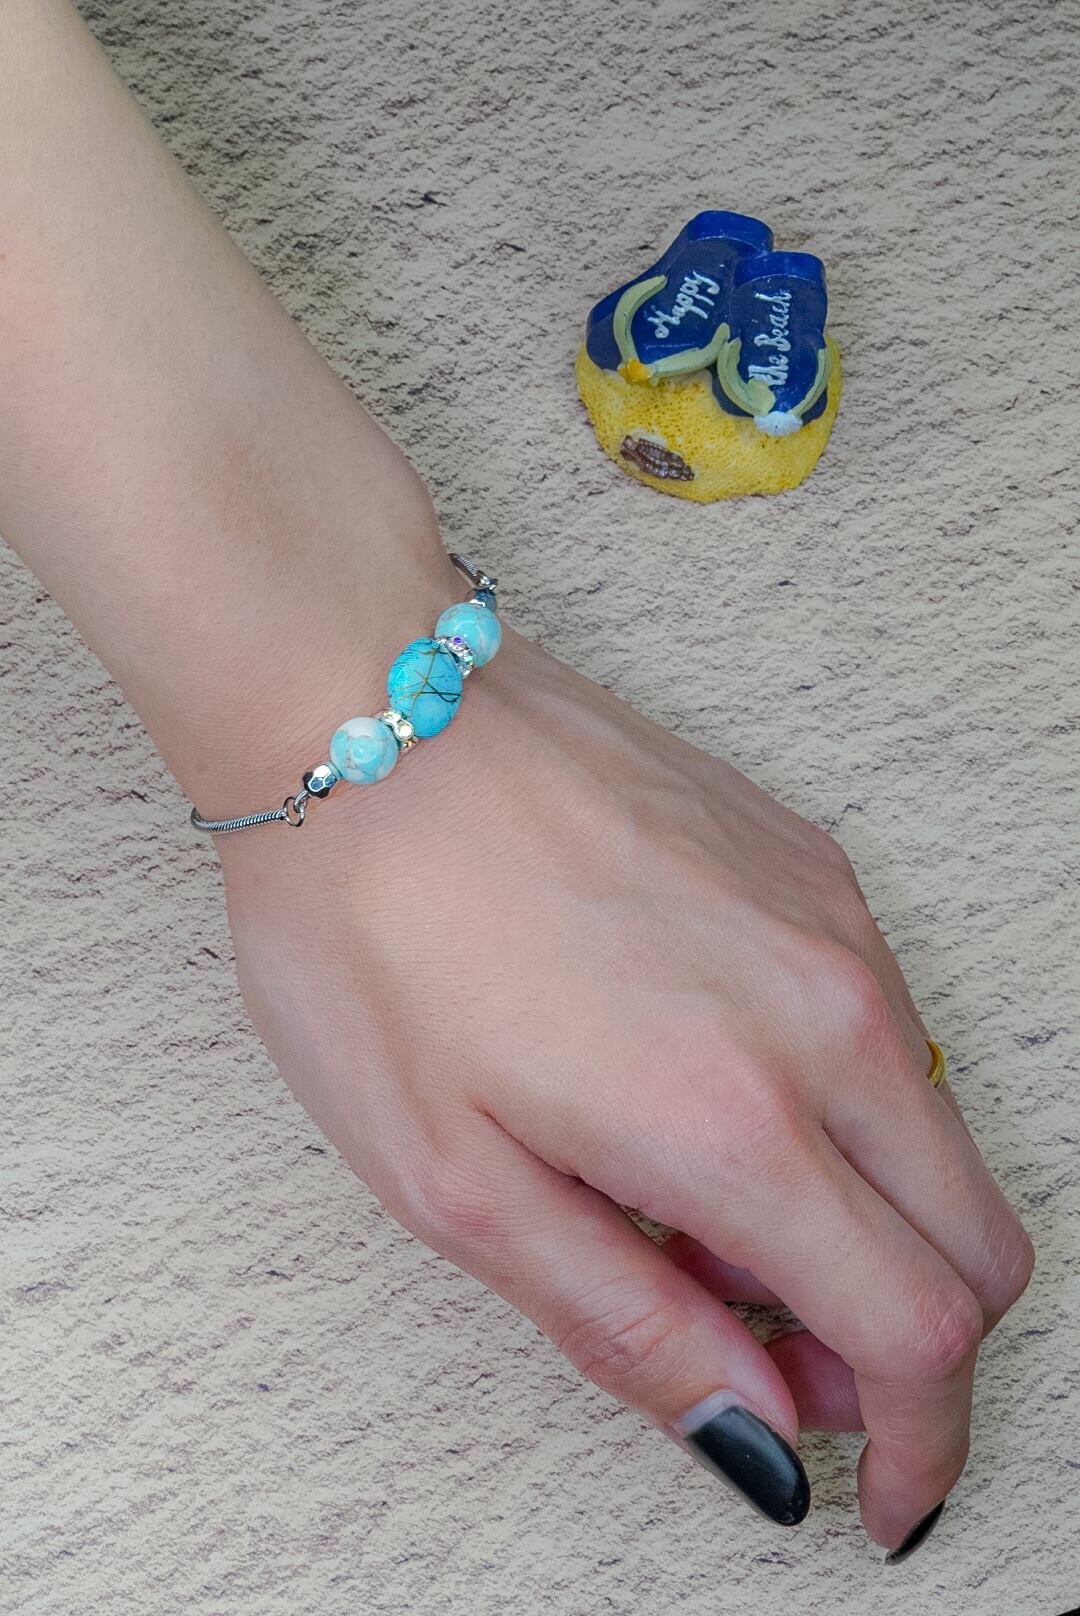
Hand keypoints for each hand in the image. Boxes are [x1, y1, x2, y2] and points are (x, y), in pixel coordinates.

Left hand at [216, 619, 1033, 1548]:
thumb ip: (632, 1324)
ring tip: (696, 1207)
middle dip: (910, 1339)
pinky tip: (704, 1086)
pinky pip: (881, 1021)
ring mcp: (831, 922)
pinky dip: (834, 1100)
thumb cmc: (375, 931)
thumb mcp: (456, 1180)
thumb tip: (757, 1429)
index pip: (921, 1328)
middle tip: (783, 1356)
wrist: (367, 715)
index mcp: (733, 1117)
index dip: (919, 1439)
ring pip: (933, 1130)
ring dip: (861, 1214)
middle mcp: (823, 1013)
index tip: (882, 1484)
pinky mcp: (812, 860)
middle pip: (974, 1239)